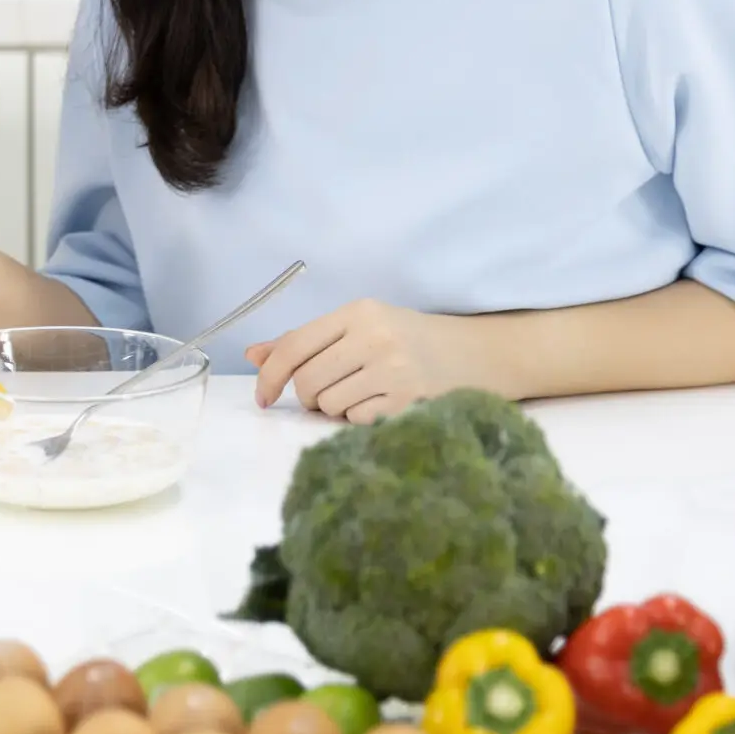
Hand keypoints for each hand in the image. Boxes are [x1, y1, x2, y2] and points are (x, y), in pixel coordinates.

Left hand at [246, 299, 502, 423]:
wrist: (480, 353)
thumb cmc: (412, 339)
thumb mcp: (361, 326)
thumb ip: (306, 341)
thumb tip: (254, 355)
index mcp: (357, 312)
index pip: (294, 346)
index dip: (270, 375)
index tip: (263, 397)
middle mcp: (374, 337)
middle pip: (308, 382)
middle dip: (308, 397)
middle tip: (327, 395)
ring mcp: (395, 369)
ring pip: (331, 405)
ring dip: (335, 409)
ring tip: (361, 395)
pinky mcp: (411, 400)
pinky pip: (358, 421)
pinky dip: (360, 419)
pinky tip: (381, 404)